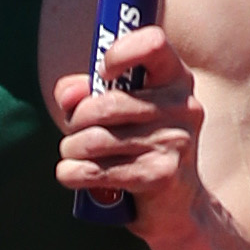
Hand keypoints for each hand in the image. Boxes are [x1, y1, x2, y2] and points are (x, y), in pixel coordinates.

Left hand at [54, 25, 203, 246]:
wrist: (177, 205)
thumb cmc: (140, 146)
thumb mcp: (117, 111)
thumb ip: (85, 92)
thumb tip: (67, 95)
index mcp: (176, 78)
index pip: (153, 43)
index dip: (120, 53)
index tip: (102, 74)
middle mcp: (182, 107)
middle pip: (106, 104)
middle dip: (76, 120)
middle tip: (74, 130)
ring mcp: (175, 143)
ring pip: (95, 140)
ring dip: (70, 148)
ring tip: (73, 153)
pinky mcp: (159, 176)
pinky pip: (95, 170)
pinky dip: (72, 172)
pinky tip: (71, 174)